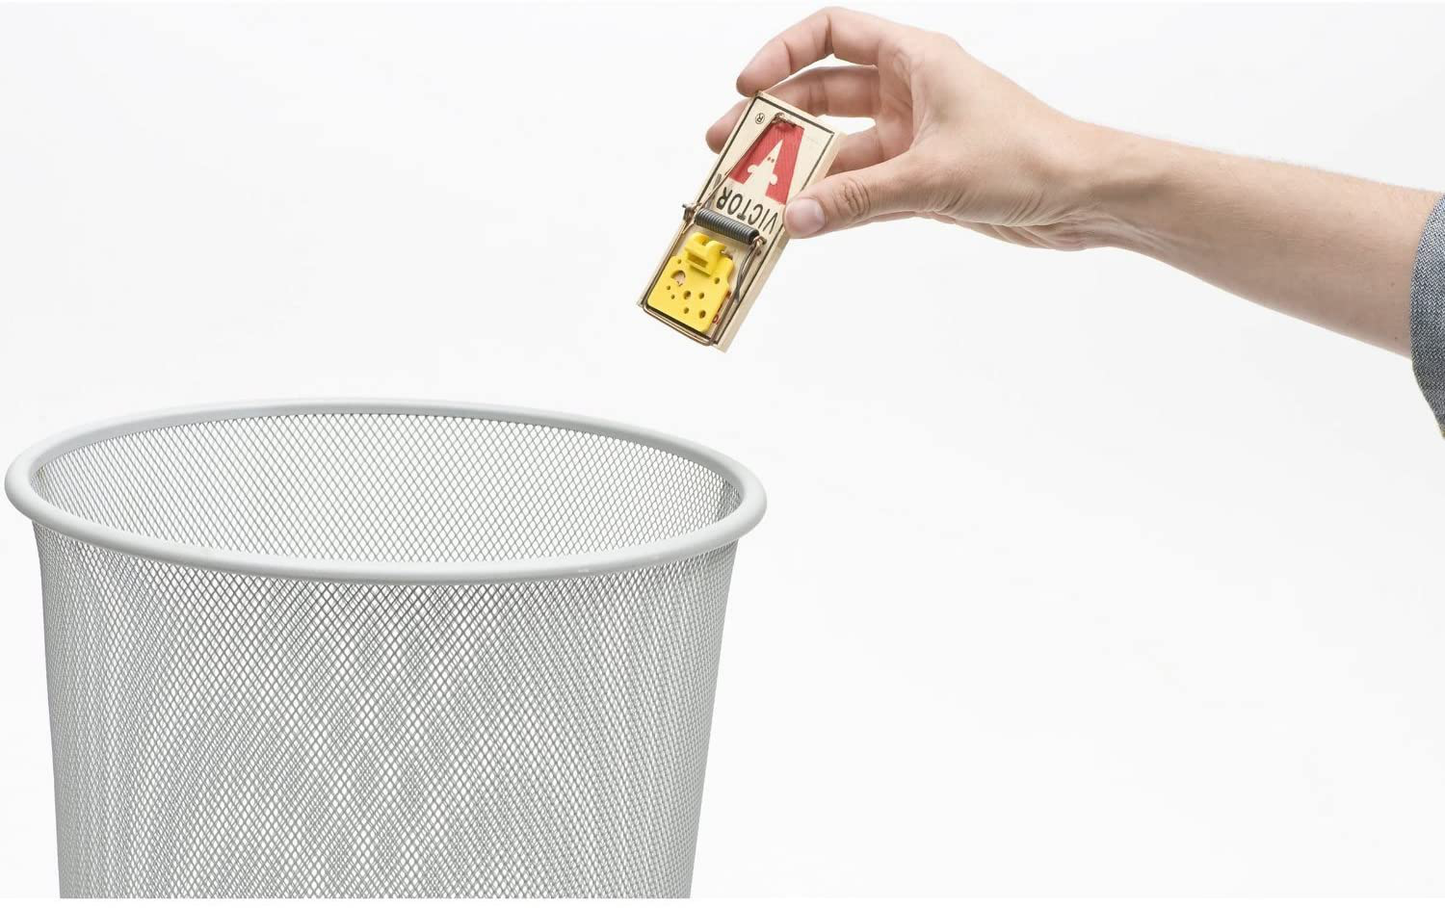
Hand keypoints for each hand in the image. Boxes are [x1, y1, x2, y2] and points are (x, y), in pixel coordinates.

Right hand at [707, 7, 1111, 247]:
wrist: (1086, 194)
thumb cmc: (1033, 156)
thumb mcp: (933, 177)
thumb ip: (859, 199)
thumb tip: (797, 216)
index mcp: (914, 59)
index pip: (830, 34)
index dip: (781, 55)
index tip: (747, 88)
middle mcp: (909, 90)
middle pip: (822, 94)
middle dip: (775, 120)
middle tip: (731, 148)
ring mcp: (913, 135)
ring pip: (839, 147)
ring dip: (800, 169)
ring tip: (758, 193)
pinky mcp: (921, 177)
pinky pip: (860, 185)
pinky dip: (832, 201)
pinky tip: (803, 218)